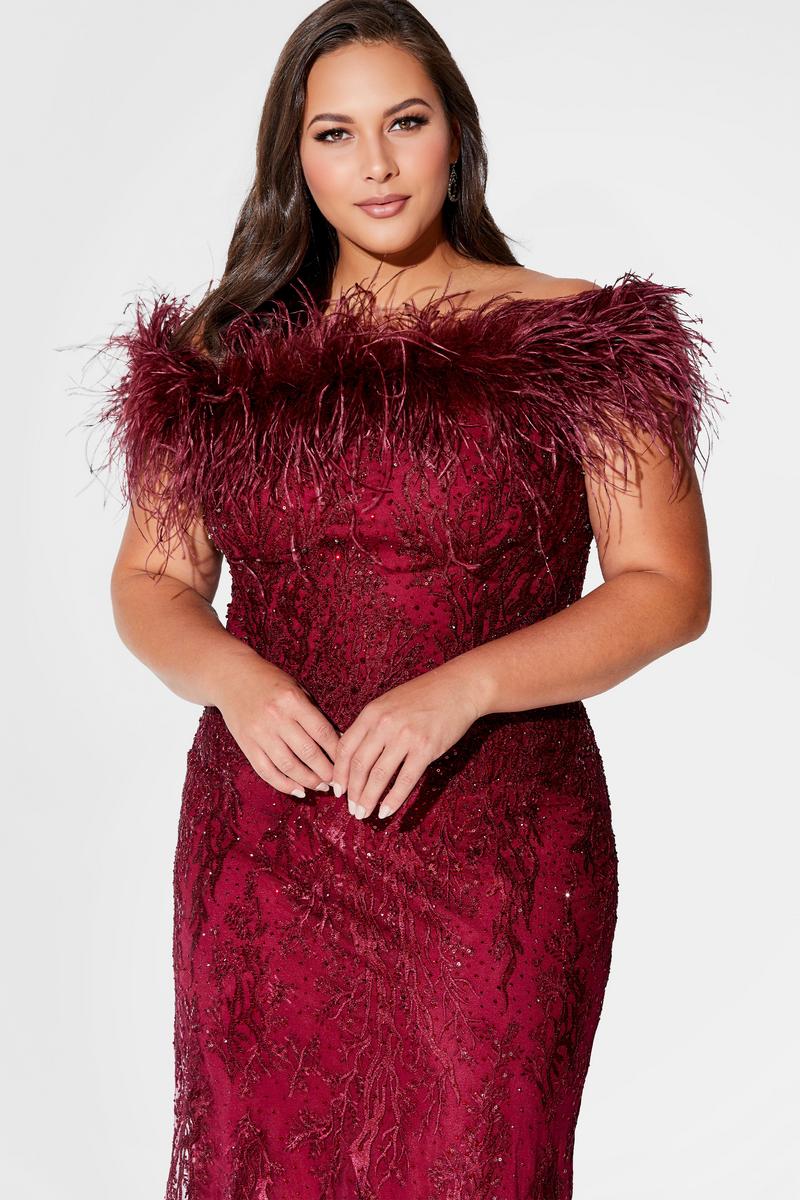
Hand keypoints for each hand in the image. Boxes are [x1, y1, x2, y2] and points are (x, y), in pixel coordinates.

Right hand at [216, 658, 339, 796]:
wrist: (231, 677)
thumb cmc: (270, 681)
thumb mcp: (296, 688)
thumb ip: (313, 713)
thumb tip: (337, 740)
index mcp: (292, 700)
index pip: (322, 731)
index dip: (337, 751)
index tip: (347, 762)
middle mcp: (276, 718)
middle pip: (308, 752)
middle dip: (326, 771)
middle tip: (338, 781)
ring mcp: (260, 733)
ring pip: (289, 765)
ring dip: (308, 780)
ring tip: (322, 786)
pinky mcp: (246, 745)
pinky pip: (266, 771)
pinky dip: (284, 784)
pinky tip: (298, 790)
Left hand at [332, 664, 484, 820]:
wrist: (458, 688)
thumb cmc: (423, 696)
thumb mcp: (388, 703)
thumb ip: (371, 725)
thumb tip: (354, 755)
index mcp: (371, 712)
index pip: (346, 748)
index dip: (339, 773)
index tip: (337, 790)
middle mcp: (384, 724)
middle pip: (359, 765)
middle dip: (353, 792)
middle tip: (352, 809)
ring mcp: (405, 737)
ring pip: (379, 776)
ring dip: (369, 799)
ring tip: (364, 814)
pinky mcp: (426, 749)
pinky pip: (405, 780)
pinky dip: (393, 799)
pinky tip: (386, 811)